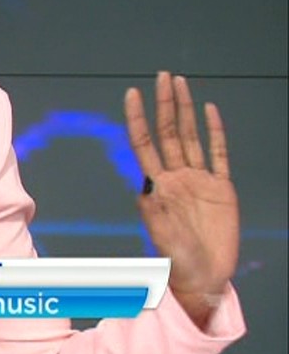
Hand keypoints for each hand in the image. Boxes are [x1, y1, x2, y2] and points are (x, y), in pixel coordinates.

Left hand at [124, 71, 238, 327]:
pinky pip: (219, 154)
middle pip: (169, 132)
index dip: (138, 118)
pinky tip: (210, 111)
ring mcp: (199, 180)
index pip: (144, 143)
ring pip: (191, 136)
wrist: (202, 278)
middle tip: (162, 76)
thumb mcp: (161, 237)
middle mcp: (177, 176)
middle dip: (165, 103)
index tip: (131, 94)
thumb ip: (154, 213)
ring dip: (186, 109)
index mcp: (157, 185)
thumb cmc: (176, 261)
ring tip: (180, 83)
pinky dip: (216, 132)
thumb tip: (145, 189)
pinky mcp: (221, 189)